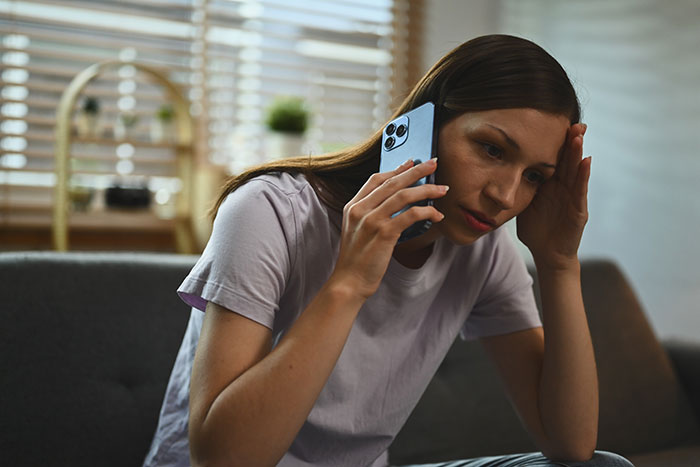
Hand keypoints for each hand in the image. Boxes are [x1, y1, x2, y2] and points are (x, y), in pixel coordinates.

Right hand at [329, 159, 447, 298]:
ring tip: (442, 189)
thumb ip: (370, 213)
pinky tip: (436, 215)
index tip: (412, 162)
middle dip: (416, 170)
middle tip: (433, 163)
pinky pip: (410, 215)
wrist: (349, 281)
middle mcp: (360, 210)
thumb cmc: (357, 259)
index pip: (376, 179)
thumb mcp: (357, 230)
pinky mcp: (384, 233)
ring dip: (427, 190)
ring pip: (404, 195)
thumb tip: (396, 202)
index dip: (396, 169)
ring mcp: (371, 220)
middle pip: (392, 182)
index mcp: (353, 206)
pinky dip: (427, 212)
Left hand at [517, 123, 590, 268]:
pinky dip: (584, 175)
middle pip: (567, 159)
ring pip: (576, 170)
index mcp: (550, 184)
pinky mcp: (578, 210)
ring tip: (579, 133)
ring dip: (578, 152)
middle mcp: (563, 187)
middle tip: (572, 120)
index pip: (553, 158)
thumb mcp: (524, 203)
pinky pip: (581, 190)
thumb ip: (517, 187)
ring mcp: (573, 197)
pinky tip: (586, 161)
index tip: (552, 121)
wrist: (547, 254)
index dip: (553, 141)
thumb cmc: (536, 229)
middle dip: (570, 139)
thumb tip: (495, 172)